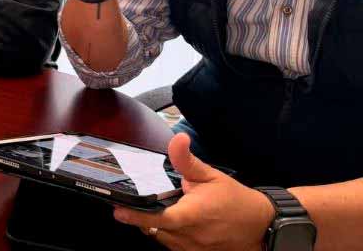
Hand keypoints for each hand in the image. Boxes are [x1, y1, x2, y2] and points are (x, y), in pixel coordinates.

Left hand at [114, 133, 273, 250]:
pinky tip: (170, 222)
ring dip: (153, 226)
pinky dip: (166, 235)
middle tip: (133, 202)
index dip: (136, 216)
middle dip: (140, 217)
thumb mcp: (210, 176)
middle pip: (153, 230)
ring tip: (154, 209)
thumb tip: (177, 139)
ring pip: (161, 239)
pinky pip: (172, 246)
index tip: (118, 211)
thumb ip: (187, 160)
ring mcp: (193, 249)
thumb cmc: (235, 200)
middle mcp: (191, 236)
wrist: (261, 227)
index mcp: (193, 215)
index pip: (159, 218)